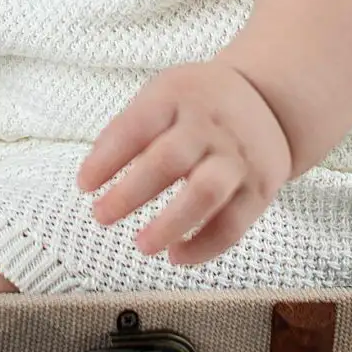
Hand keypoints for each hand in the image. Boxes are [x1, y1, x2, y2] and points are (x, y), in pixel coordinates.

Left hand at [75, 61, 291, 266]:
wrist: (267, 101)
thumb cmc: (198, 104)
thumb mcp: (165, 94)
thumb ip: (131, 128)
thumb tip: (92, 173)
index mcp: (178, 96)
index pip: (137, 126)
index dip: (107, 157)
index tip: (84, 185)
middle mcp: (209, 126)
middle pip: (169, 160)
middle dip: (131, 193)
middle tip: (101, 216)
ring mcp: (236, 158)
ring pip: (205, 192)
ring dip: (170, 224)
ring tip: (141, 245)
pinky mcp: (258, 190)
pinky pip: (232, 225)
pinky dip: (203, 247)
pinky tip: (176, 256)